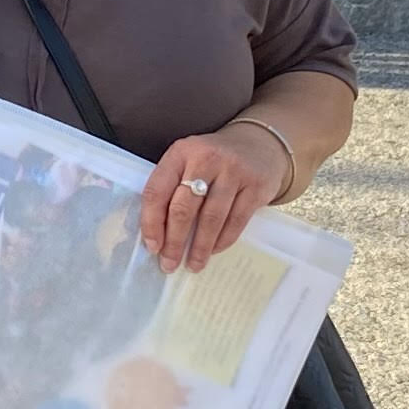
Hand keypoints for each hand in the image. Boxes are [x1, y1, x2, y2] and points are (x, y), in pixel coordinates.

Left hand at [141, 119, 291, 272]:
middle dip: (174, 242)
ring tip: (193, 264)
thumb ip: (172, 188)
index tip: (152, 247)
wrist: (258, 143)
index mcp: (181, 152)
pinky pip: (236, 220)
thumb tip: (157, 235)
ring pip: (211, 218)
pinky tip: (214, 250)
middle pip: (183, 208)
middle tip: (169, 264)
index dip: (151, 223)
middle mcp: (206, 158)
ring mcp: (233, 171)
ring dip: (200, 247)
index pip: (157, 191)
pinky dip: (223, 240)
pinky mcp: (256, 185)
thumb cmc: (213, 160)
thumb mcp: (188, 161)